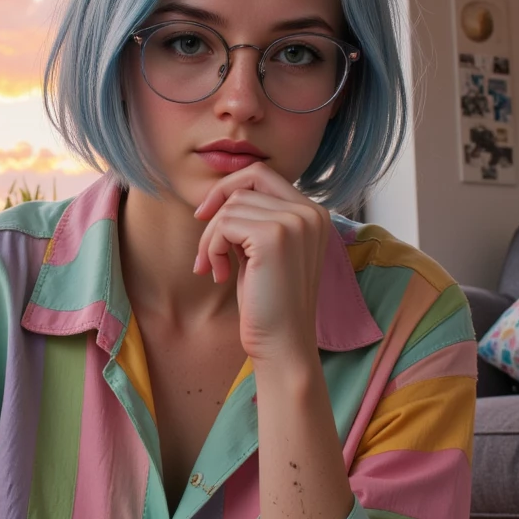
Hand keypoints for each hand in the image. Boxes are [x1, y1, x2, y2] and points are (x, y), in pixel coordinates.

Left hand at [192, 162, 329, 361]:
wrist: (282, 344)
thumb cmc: (268, 304)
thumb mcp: (262, 252)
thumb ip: (253, 221)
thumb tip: (218, 197)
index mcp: (313, 213)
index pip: (262, 175)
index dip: (228, 190)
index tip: (206, 217)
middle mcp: (310, 212)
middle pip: (243, 186)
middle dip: (216, 216)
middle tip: (205, 251)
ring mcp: (295, 222)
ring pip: (230, 206)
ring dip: (211, 239)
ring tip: (215, 269)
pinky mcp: (274, 236)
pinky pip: (223, 225)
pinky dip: (212, 249)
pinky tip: (219, 275)